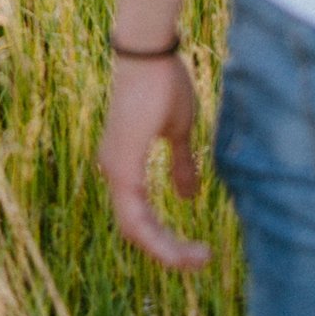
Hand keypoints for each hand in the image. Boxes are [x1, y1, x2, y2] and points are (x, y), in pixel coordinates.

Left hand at [97, 55, 209, 269]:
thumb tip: (188, 197)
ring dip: (166, 250)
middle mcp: (113, 171)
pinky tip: (180, 246)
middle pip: (135, 231)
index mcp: (123, 165)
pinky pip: (134, 217)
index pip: (138, 218)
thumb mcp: (179, 131)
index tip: (199, 251)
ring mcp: (115, 169)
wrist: (149, 53)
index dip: (165, 239)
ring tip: (198, 259)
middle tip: (201, 261)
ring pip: (133, 230)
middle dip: (168, 252)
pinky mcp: (122, 165)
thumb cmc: (162, 83)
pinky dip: (157, 237)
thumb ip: (181, 165)